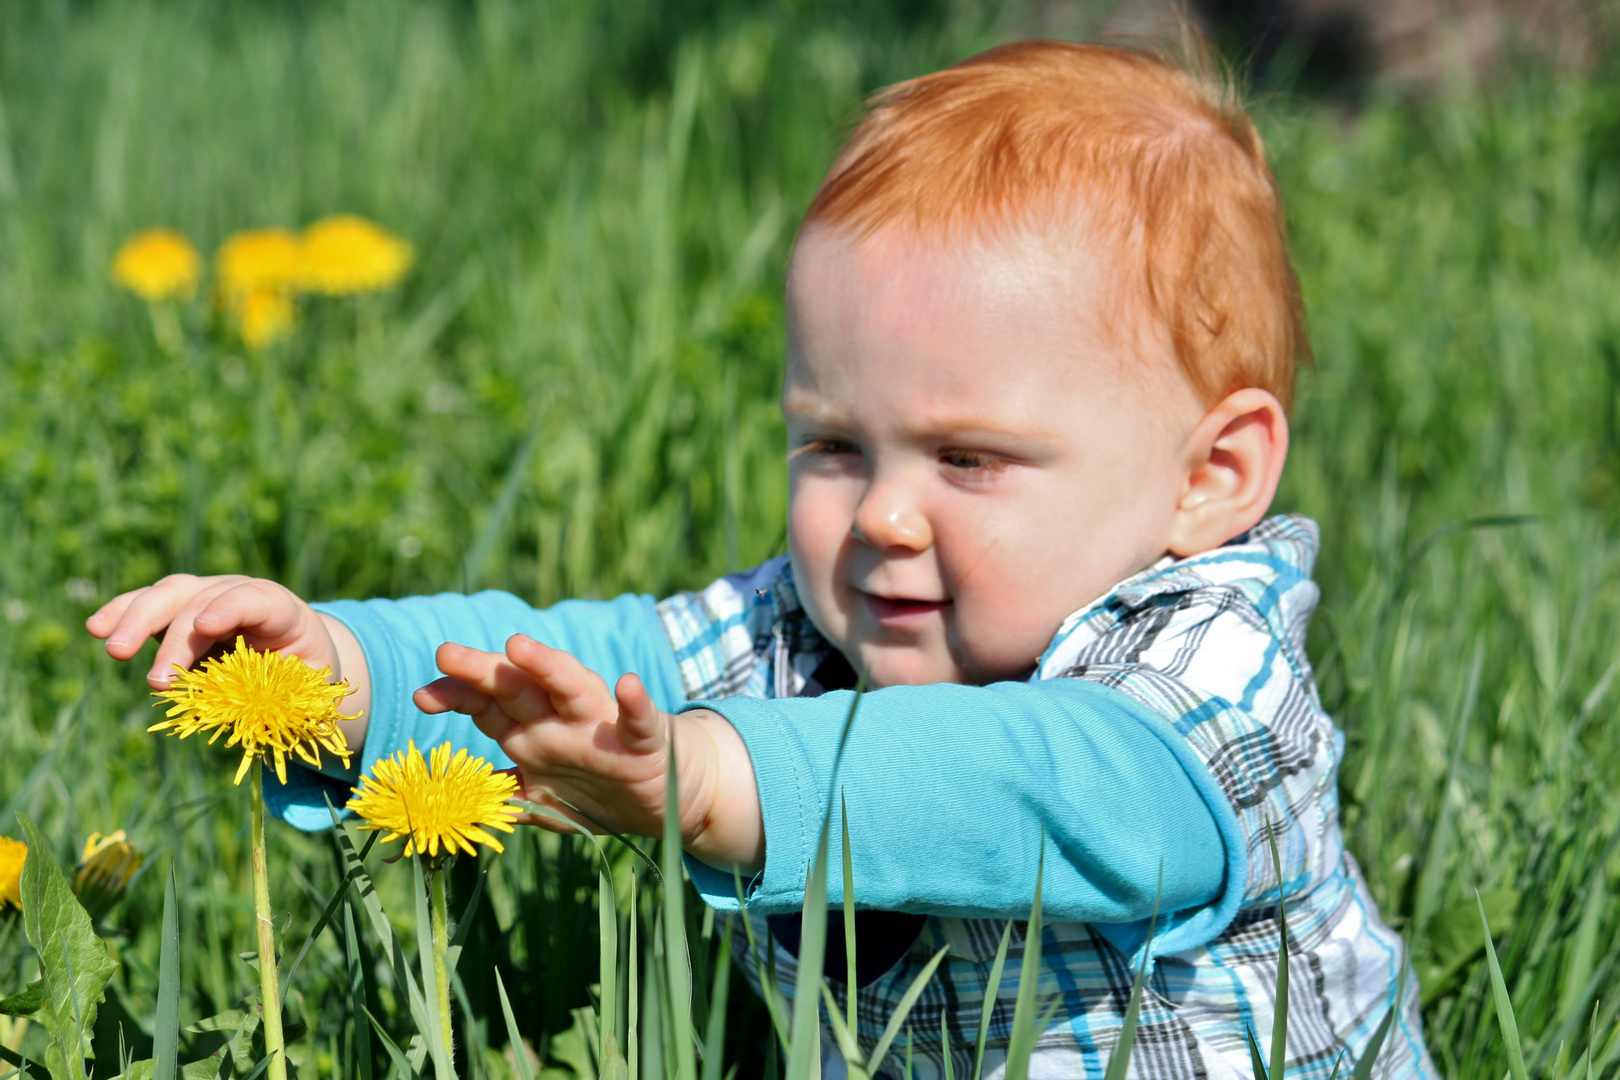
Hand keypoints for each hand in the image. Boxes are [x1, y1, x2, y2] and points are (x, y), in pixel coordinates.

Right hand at [86, 574, 370, 747]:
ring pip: (169, 595)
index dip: (231, 609)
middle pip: (203, 600)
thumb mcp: (301, 688)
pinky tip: (96, 629)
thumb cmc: (300, 675)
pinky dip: (121, 614)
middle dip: (178, 636)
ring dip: (138, 620)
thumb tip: (235, 717)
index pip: (255, 599)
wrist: (294, 656)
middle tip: (157, 678)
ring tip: (113, 649)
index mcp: (280, 610)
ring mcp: (205, 595)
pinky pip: (146, 605)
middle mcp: (239, 593)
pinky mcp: (177, 608)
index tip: (205, 626)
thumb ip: (274, 697)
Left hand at [415, 634, 762, 870]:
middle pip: (519, 688)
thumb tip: (448, 804)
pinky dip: (635, 704)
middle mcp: (562, 720)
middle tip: (446, 653)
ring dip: (548, 666)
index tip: (422, 695)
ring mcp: (603, 726)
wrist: (670, 795)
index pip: (488, 705)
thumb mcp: (544, 798)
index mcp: (534, 732)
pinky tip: (628, 685)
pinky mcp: (644, 742)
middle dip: (483, 670)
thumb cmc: (601, 788)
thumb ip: (504, 794)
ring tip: (520, 646)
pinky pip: (639, 722)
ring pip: (573, 689)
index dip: (457, 696)